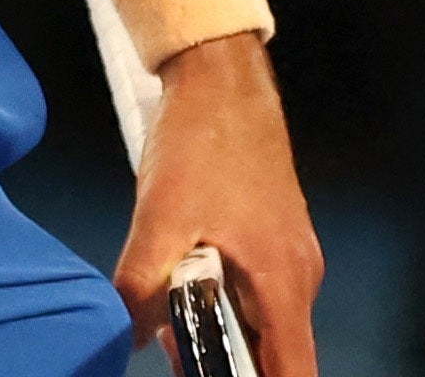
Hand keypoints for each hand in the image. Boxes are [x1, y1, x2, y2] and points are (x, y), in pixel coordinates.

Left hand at [115, 35, 323, 376]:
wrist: (221, 78)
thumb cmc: (204, 141)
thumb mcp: (160, 218)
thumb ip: (140, 286)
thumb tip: (125, 336)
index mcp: (283, 281)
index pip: (294, 374)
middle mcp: (298, 276)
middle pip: (276, 356)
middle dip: (228, 367)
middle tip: (180, 356)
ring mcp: (290, 256)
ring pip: (261, 324)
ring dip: (220, 336)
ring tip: (169, 326)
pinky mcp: (274, 240)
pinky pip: (255, 294)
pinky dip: (221, 305)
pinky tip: (179, 290)